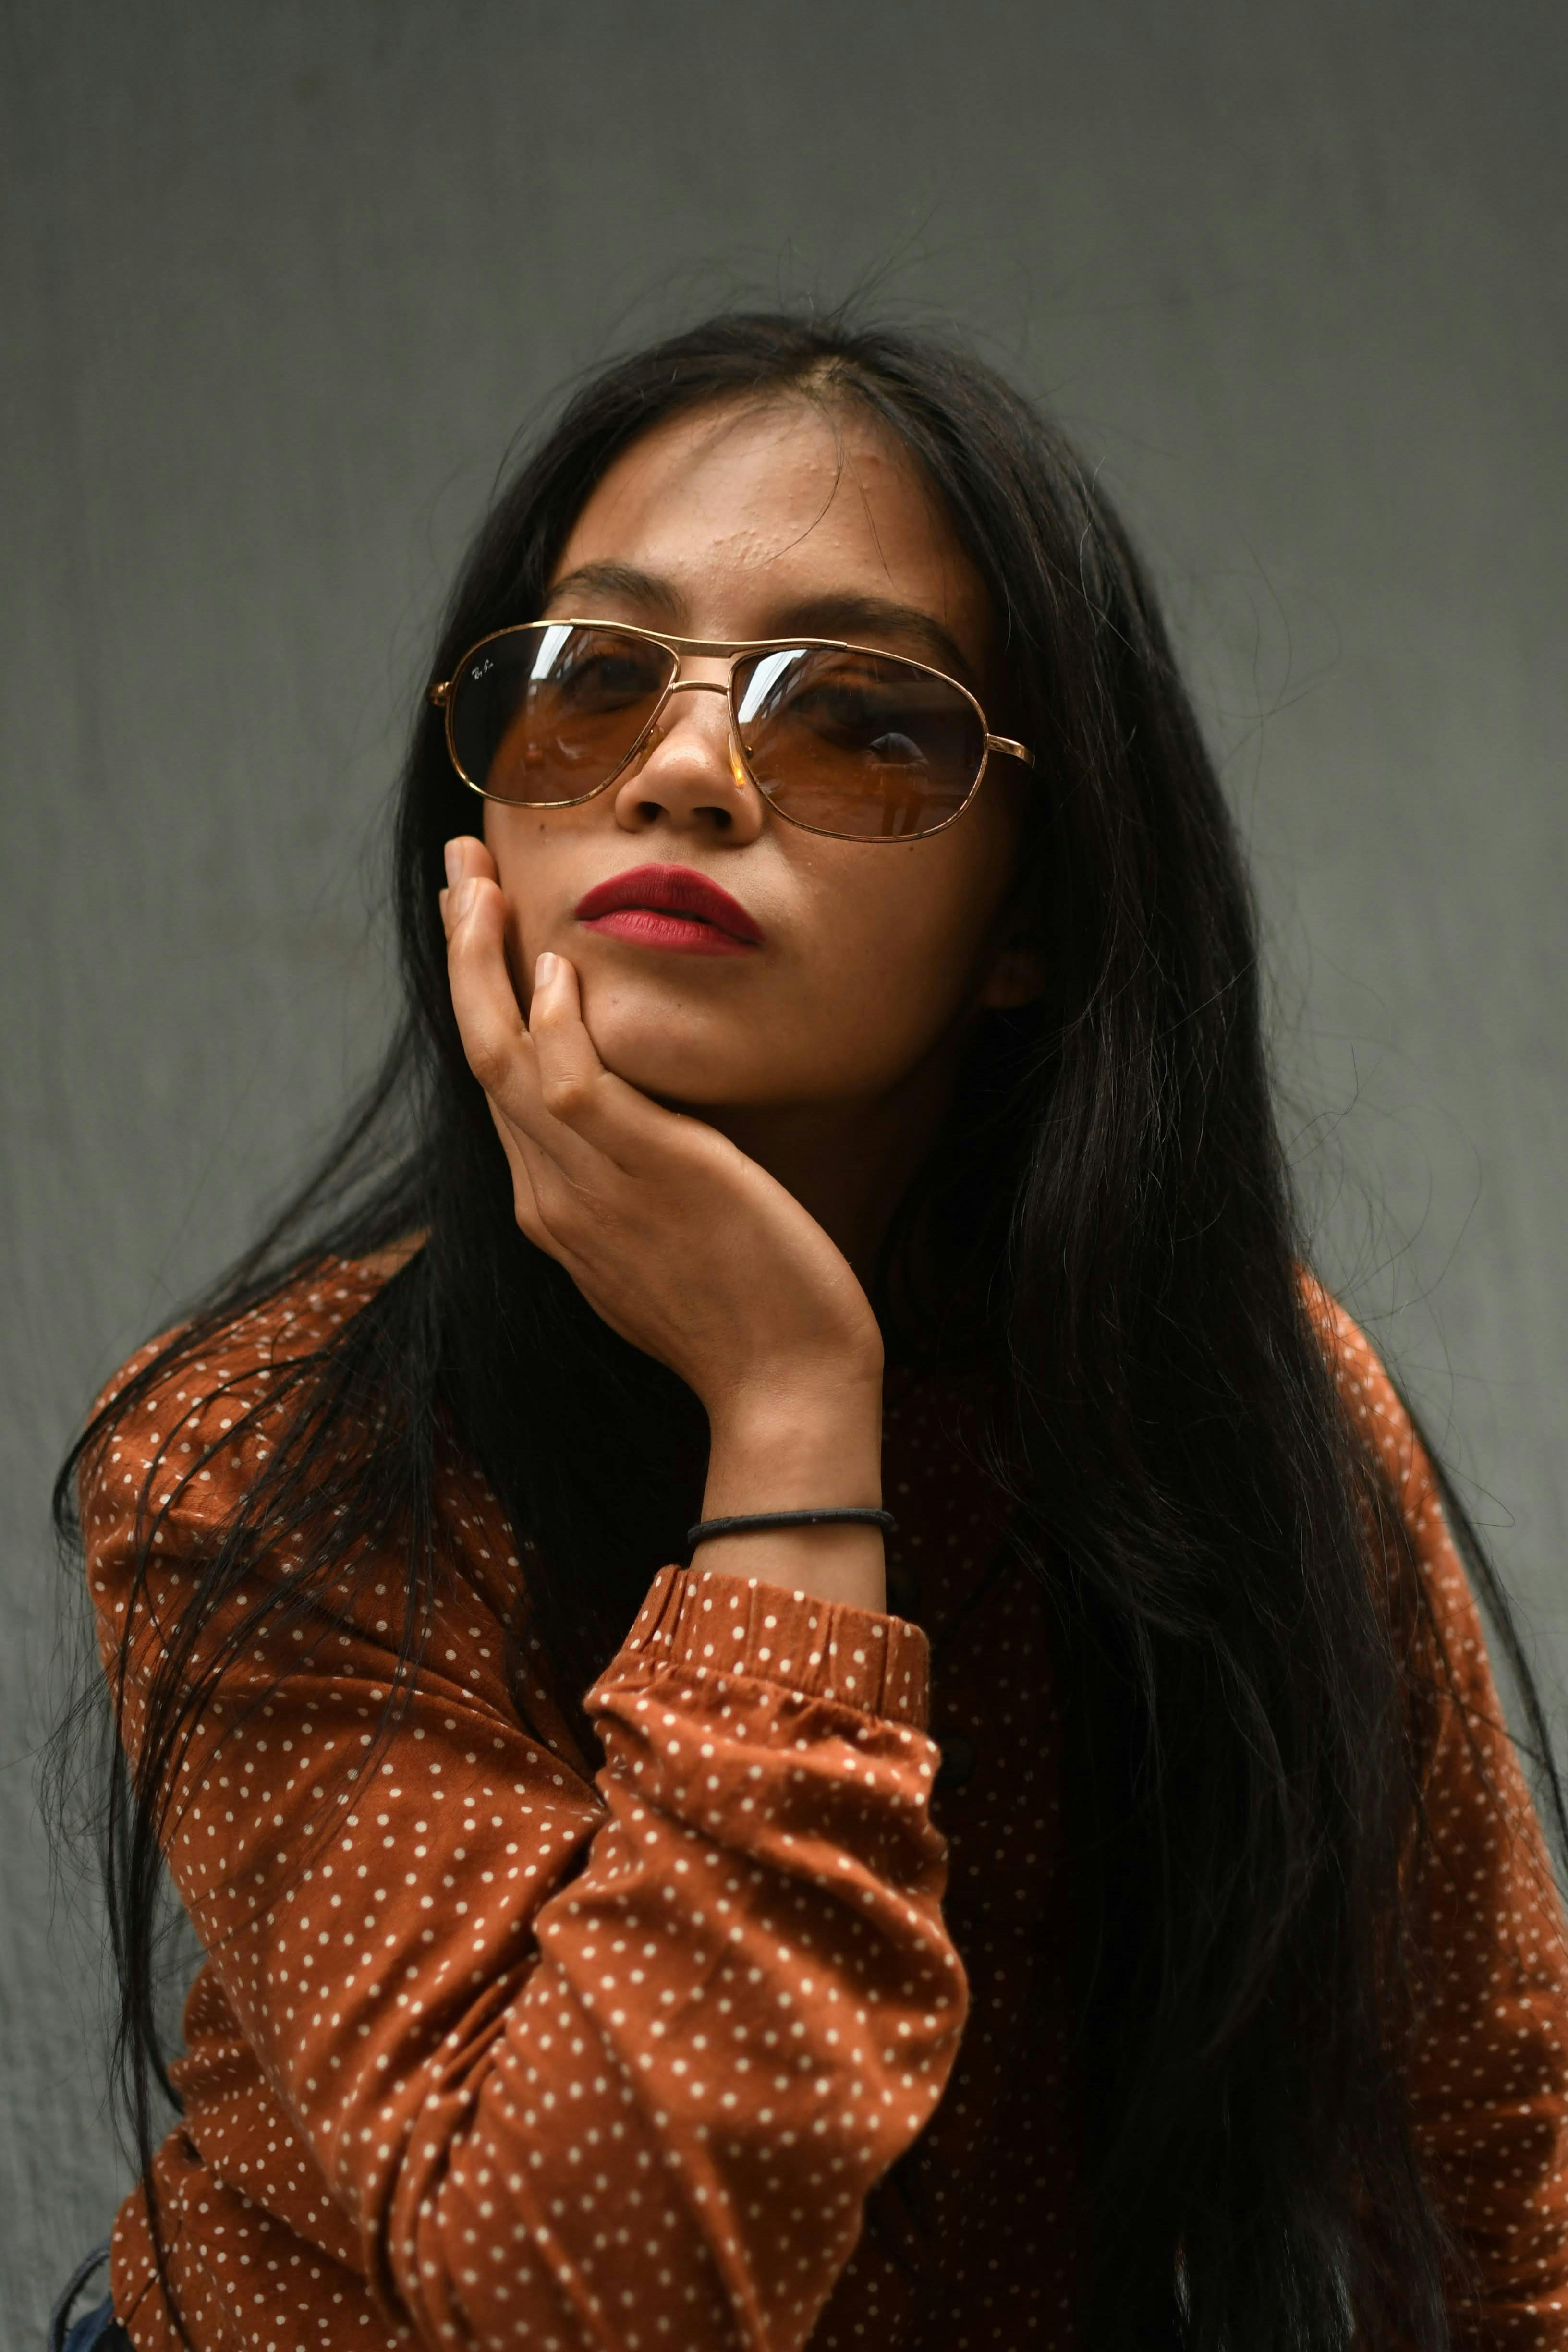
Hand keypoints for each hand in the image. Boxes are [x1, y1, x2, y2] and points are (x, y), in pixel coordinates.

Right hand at [439, 838, 884, 1449]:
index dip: (483, 995)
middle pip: (482, 1051)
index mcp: (553, 1208)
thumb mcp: (670, 1239)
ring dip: (483, 959)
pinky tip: (552, 964)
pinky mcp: (643, 1171)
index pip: (501, 1080)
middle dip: (464, 951)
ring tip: (481, 879)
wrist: (785, 1386)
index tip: (482, 923)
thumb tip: (647, 1131)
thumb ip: (638, 1182)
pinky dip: (551, 1022)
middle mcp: (548, 1195)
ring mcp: (586, 1187)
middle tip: (462, 866)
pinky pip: (570, 1083)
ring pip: (503, 1054)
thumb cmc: (749, 1316)